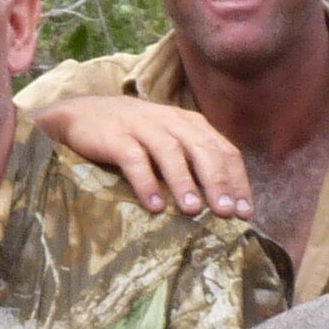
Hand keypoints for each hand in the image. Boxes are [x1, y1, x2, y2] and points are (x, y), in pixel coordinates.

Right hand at [28, 88, 253, 218]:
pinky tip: (154, 206)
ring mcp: (143, 126)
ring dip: (184, 182)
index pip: (224, 150)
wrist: (82, 115)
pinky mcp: (116, 136)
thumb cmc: (133, 135)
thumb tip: (222, 203)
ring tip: (193, 211)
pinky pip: (135, 159)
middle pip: (203, 150)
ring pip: (171, 152)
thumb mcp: (169, 141)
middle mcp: (172, 121)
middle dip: (217, 182)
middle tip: (226, 213)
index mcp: (191, 124)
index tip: (245, 212)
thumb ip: (193, 162)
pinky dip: (146, 182)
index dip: (237, 180)